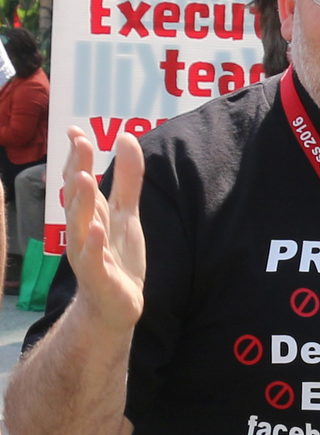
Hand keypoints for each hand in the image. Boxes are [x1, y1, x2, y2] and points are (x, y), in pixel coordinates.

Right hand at [59, 123, 144, 335]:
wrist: (116, 304)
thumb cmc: (117, 255)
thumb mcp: (127, 213)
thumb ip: (127, 178)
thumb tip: (126, 137)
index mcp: (90, 213)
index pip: (80, 180)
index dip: (78, 156)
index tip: (76, 130)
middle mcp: (82, 230)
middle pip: (78, 197)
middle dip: (77, 169)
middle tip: (79, 143)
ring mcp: (87, 253)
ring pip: (80, 225)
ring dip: (81, 202)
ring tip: (83, 178)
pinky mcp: (98, 276)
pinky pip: (93, 259)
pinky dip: (93, 244)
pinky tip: (96, 230)